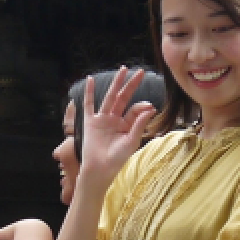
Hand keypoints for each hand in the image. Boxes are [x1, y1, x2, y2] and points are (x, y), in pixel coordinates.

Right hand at [77, 65, 158, 188]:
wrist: (100, 170)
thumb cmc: (116, 159)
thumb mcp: (132, 141)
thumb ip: (139, 123)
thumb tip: (150, 107)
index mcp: (125, 125)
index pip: (134, 110)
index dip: (142, 106)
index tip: (150, 106)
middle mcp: (113, 120)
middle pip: (123, 98)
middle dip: (131, 85)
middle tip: (140, 72)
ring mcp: (101, 120)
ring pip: (109, 97)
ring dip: (116, 84)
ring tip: (123, 70)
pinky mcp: (89, 122)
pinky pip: (89, 105)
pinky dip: (89, 93)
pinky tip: (90, 80)